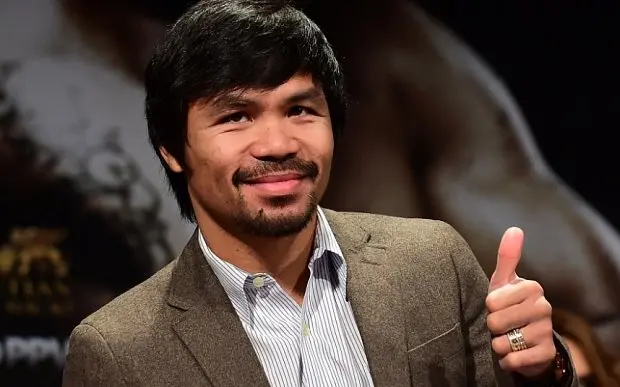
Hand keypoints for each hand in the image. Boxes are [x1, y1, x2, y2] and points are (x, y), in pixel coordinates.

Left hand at [486, 227, 555, 378]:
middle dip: (492, 327)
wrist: (526, 340)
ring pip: (503, 343)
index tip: (496, 306)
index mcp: (533, 287)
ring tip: (507, 338)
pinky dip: (507, 360)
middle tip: (501, 324)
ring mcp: (547, 331)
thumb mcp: (504, 281)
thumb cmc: (508, 304)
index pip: (492, 301)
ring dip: (498, 344)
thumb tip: (515, 228)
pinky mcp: (546, 354)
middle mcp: (544, 308)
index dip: (488, 307)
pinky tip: (513, 353)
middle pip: (495, 322)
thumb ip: (507, 257)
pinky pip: (514, 360)